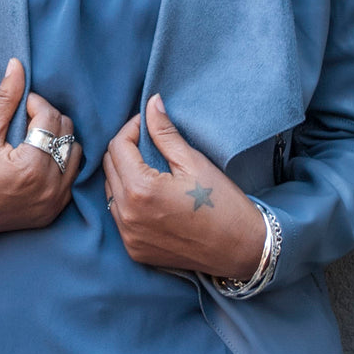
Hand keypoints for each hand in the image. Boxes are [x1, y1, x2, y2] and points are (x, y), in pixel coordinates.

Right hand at [0, 58, 82, 239]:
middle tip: (23, 118)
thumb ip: (5, 98)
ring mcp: (53, 204)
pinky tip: (38, 155)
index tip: (19, 102)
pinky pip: (70, 177)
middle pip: (67, 134)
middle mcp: (49, 188)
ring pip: (74, 154)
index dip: (35, 102)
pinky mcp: (51, 213)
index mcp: (32, 168)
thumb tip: (17, 65)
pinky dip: (59, 161)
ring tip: (32, 136)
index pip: (50, 119)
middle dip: (47, 119)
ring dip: (57, 139)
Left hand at [102, 94, 263, 278]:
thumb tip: (151, 103)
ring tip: (150, 168)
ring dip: (124, 174)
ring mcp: (129, 236)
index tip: (148, 124)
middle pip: (110, 166)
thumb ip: (164, 132)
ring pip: (111, 190)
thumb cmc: (223, 204)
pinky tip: (150, 194)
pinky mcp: (135, 250)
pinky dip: (128, 200)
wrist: (243, 250)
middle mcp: (127, 215)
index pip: (118, 146)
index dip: (132, 129)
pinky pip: (119, 215)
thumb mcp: (193, 162)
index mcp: (140, 190)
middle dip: (126, 149)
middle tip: (149, 143)